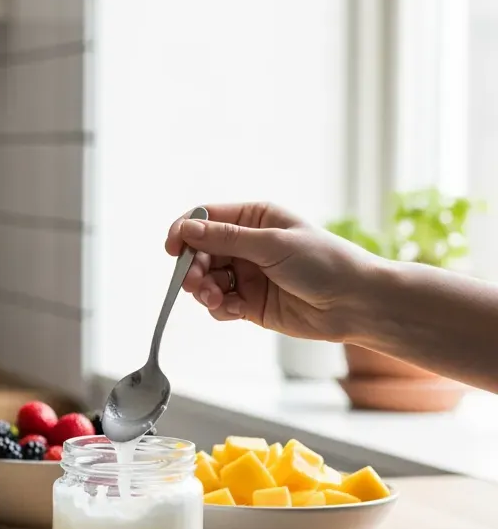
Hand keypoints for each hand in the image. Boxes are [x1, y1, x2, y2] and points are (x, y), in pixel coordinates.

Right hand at [164, 201, 380, 341]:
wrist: (356, 304)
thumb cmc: (324, 263)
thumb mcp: (272, 244)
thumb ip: (226, 238)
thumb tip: (186, 229)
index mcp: (254, 219)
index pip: (206, 219)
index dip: (185, 231)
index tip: (173, 249)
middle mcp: (247, 245)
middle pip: (200, 251)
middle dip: (194, 267)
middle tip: (195, 283)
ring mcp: (248, 274)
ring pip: (206, 280)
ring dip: (204, 290)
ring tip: (215, 299)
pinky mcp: (250, 302)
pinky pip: (220, 304)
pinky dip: (220, 308)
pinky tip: (234, 310)